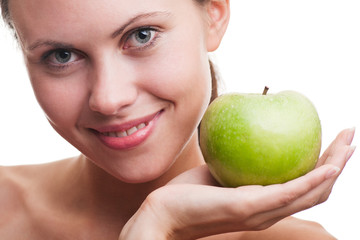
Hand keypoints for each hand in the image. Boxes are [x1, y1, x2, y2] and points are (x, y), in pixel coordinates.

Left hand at [119, 128, 354, 239]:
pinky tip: (327, 164)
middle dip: (338, 163)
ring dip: (334, 168)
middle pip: (316, 190)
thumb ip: (239, 161)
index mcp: (264, 203)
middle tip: (351, 138)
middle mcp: (269, 211)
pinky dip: (312, 179)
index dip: (323, 168)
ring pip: (311, 193)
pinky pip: (289, 193)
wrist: (166, 212)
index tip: (333, 143)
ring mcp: (261, 211)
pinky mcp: (249, 207)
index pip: (303, 188)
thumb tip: (248, 137)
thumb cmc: (190, 193)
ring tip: (348, 145)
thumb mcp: (220, 172)